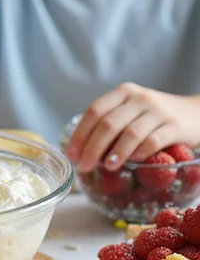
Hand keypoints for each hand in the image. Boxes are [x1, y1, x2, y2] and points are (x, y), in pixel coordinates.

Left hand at [66, 83, 199, 171]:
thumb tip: (82, 151)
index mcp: (123, 92)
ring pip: (130, 133)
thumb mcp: (132, 111)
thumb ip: (111, 123)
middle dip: (92, 148)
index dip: (80, 134)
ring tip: (107, 167)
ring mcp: (158, 111)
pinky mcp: (175, 126)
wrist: (196, 113)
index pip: (94, 111)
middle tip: (84, 167)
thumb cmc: (155, 117)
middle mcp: (139, 98)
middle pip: (108, 123)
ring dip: (116, 152)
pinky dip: (140, 153)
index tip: (72, 154)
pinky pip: (153, 141)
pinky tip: (133, 162)